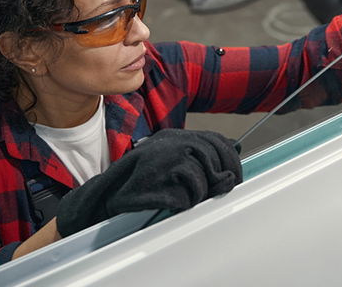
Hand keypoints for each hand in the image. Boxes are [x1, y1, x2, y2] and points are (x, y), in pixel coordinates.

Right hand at [55, 128, 241, 237]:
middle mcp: (172, 142)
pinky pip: (187, 195)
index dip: (230, 160)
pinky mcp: (158, 178)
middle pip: (214, 157)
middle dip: (220, 179)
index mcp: (176, 136)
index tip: (233, 177)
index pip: (216, 140)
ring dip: (198, 194)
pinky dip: (184, 203)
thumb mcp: (172, 163)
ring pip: (203, 178)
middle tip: (217, 193)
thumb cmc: (141, 181)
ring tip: (184, 198)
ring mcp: (165, 158)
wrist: (108, 193)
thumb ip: (201, 159)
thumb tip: (233, 155)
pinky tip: (172, 203)